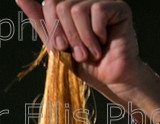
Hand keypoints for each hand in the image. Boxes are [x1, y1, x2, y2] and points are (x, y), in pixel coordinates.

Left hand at [16, 1, 145, 101]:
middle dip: (68, 36)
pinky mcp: (119, 7)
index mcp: (71, 6)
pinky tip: (104, 43)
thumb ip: (41, 22)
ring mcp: (103, 1)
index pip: (50, 3)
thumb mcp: (57, 45)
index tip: (63, 48)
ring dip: (83, 39)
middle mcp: (86, 0)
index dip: (53, 28)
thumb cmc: (86, 65)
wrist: (111, 80)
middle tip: (80, 54)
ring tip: (92, 53)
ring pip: (76, 9)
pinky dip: (97, 34)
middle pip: (60, 5)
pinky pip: (97, 11)